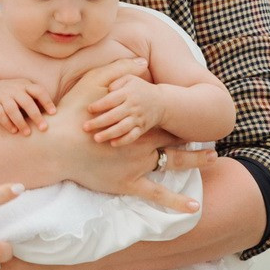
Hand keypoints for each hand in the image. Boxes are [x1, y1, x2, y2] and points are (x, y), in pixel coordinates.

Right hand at [0, 78, 55, 133]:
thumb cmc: (17, 94)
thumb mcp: (27, 92)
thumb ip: (39, 100)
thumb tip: (59, 114)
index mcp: (26, 85)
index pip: (38, 91)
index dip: (47, 101)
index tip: (54, 113)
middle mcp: (14, 89)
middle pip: (26, 102)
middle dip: (35, 116)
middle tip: (44, 128)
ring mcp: (2, 95)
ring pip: (12, 109)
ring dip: (20, 122)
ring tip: (28, 133)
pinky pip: (0, 114)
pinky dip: (7, 123)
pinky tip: (14, 131)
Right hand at [47, 60, 210, 211]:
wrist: (56, 146)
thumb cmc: (72, 113)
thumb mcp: (94, 82)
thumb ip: (119, 71)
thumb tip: (141, 61)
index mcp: (138, 122)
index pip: (165, 119)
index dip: (180, 117)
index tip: (193, 115)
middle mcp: (144, 144)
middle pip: (175, 140)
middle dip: (193, 138)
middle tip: (211, 136)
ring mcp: (138, 166)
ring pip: (173, 164)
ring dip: (195, 161)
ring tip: (213, 159)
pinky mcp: (127, 184)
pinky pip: (157, 195)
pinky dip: (176, 202)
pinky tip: (194, 207)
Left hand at [83, 72, 167, 144]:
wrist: (162, 102)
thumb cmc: (140, 88)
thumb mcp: (130, 78)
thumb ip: (117, 81)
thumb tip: (107, 89)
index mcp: (128, 93)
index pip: (111, 99)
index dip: (99, 105)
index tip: (89, 109)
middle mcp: (133, 106)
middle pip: (114, 115)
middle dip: (99, 122)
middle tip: (85, 127)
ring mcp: (138, 118)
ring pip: (122, 128)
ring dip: (109, 134)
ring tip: (96, 138)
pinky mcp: (142, 128)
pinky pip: (133, 136)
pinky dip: (123, 140)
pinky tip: (112, 143)